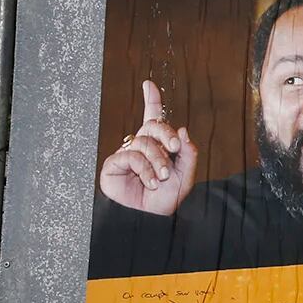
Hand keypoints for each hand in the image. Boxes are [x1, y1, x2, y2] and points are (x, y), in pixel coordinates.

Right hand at [98, 80, 199, 215]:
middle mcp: (141, 146)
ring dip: (158, 160)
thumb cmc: (166, 198)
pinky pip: (131, 156)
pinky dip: (145, 169)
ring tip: (162, 177)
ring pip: (144, 142)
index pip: (153, 118)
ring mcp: (126, 154)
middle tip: (174, 149)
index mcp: (158, 145)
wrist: (151, 218)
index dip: (151, 100)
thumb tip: (183, 130)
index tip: (148, 84)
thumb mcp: (186, 173)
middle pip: (152, 126)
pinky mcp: (113, 165)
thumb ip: (188, 152)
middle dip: (166, 134)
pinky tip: (151, 182)